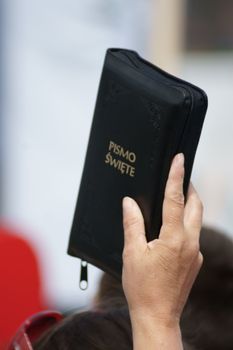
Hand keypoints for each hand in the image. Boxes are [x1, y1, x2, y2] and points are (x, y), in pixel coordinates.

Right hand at [122, 153, 202, 327]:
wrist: (158, 316)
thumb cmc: (142, 287)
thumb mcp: (132, 253)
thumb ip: (132, 224)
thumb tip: (129, 203)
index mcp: (174, 238)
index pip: (176, 199)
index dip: (176, 176)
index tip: (180, 158)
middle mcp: (190, 243)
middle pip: (196, 206)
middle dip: (190, 188)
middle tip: (180, 176)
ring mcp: (195, 253)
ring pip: (197, 220)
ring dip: (190, 205)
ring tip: (176, 197)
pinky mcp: (195, 261)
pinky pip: (193, 235)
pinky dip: (186, 223)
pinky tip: (172, 227)